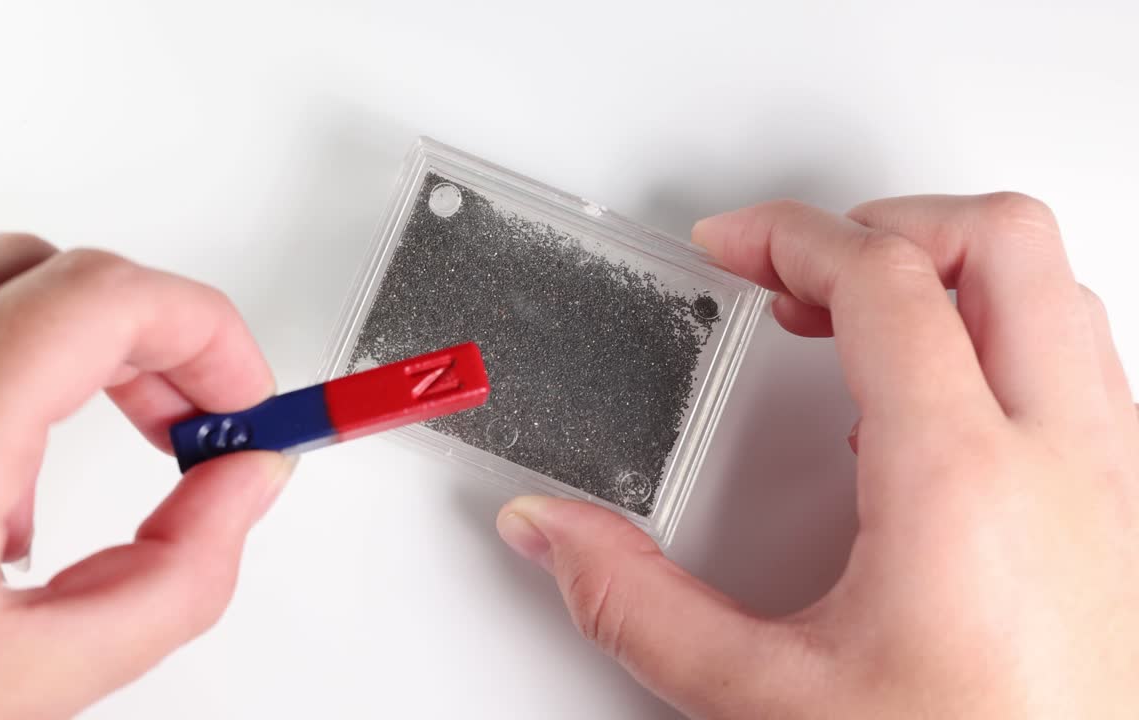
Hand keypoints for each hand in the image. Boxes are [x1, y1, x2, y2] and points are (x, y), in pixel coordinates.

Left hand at [0, 236, 291, 717]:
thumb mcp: (31, 684)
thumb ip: (178, 577)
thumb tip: (243, 484)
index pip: (105, 299)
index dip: (207, 331)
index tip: (239, 393)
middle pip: (48, 271)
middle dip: (146, 338)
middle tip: (182, 420)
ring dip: (51, 342)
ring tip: (49, 461)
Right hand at [496, 194, 1138, 717]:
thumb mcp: (766, 701)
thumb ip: (635, 605)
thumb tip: (552, 534)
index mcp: (962, 481)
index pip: (883, 279)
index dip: (788, 236)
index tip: (730, 248)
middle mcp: (1062, 460)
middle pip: (1001, 243)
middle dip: (887, 225)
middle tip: (799, 270)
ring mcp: (1114, 483)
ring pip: (1054, 295)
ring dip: (950, 279)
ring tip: (853, 326)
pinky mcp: (1128, 515)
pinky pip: (1078, 368)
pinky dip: (996, 343)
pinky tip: (921, 416)